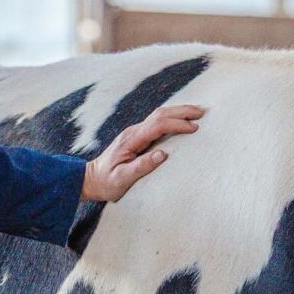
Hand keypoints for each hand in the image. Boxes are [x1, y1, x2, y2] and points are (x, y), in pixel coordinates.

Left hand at [81, 103, 202, 202]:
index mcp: (131, 140)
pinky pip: (157, 122)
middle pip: (160, 114)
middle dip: (182, 111)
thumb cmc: (106, 182)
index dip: (177, 124)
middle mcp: (133, 132)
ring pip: (159, 115)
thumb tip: (163, 154)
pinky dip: (172, 117)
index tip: (194, 129)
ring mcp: (135, 132)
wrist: (91, 179)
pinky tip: (182, 119)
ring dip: (178, 111)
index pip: (158, 125)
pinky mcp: (137, 136)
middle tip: (203, 112)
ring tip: (197, 112)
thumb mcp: (122, 179)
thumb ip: (141, 166)